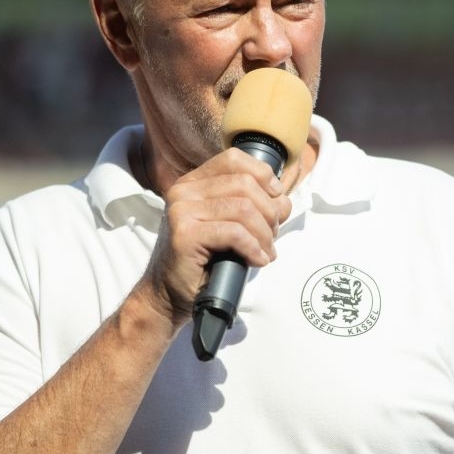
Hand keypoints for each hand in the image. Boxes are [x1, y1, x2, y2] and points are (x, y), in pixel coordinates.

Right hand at [137, 146, 293, 324]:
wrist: (170, 294)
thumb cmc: (204, 261)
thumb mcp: (230, 225)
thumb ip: (254, 206)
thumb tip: (283, 201)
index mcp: (193, 183)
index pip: (234, 159)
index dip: (263, 176)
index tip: (276, 200)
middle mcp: (184, 191)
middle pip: (245, 184)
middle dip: (269, 211)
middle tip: (271, 236)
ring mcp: (181, 211)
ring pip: (243, 208)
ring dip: (264, 234)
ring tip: (266, 251)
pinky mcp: (185, 234)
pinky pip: (234, 232)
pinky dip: (253, 248)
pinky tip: (257, 260)